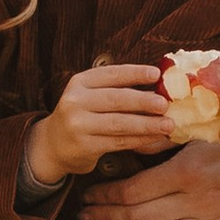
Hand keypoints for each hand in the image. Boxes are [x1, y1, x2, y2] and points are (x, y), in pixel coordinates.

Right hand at [24, 63, 175, 187]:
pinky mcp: (84, 146)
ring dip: (147, 124)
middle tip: (165, 104)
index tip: (157, 74)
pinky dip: (139, 140)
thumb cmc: (82, 116)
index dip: (135, 73)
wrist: (52, 145)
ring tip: (168, 124)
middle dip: (144, 101)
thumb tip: (159, 88)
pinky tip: (154, 138)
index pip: (111, 74)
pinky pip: (117, 142)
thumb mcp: (90, 96)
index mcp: (79, 82)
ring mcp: (77, 125)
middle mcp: (75, 101)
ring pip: (119, 123)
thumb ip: (116, 90)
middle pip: (116, 99)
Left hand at [84, 138, 219, 219]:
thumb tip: (128, 141)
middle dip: (106, 217)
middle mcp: (195, 199)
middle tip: (85, 217)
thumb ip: (163, 140)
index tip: (88, 194)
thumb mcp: (197, 131)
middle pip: (139, 216)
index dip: (105, 195)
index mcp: (185, 171)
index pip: (132, 191)